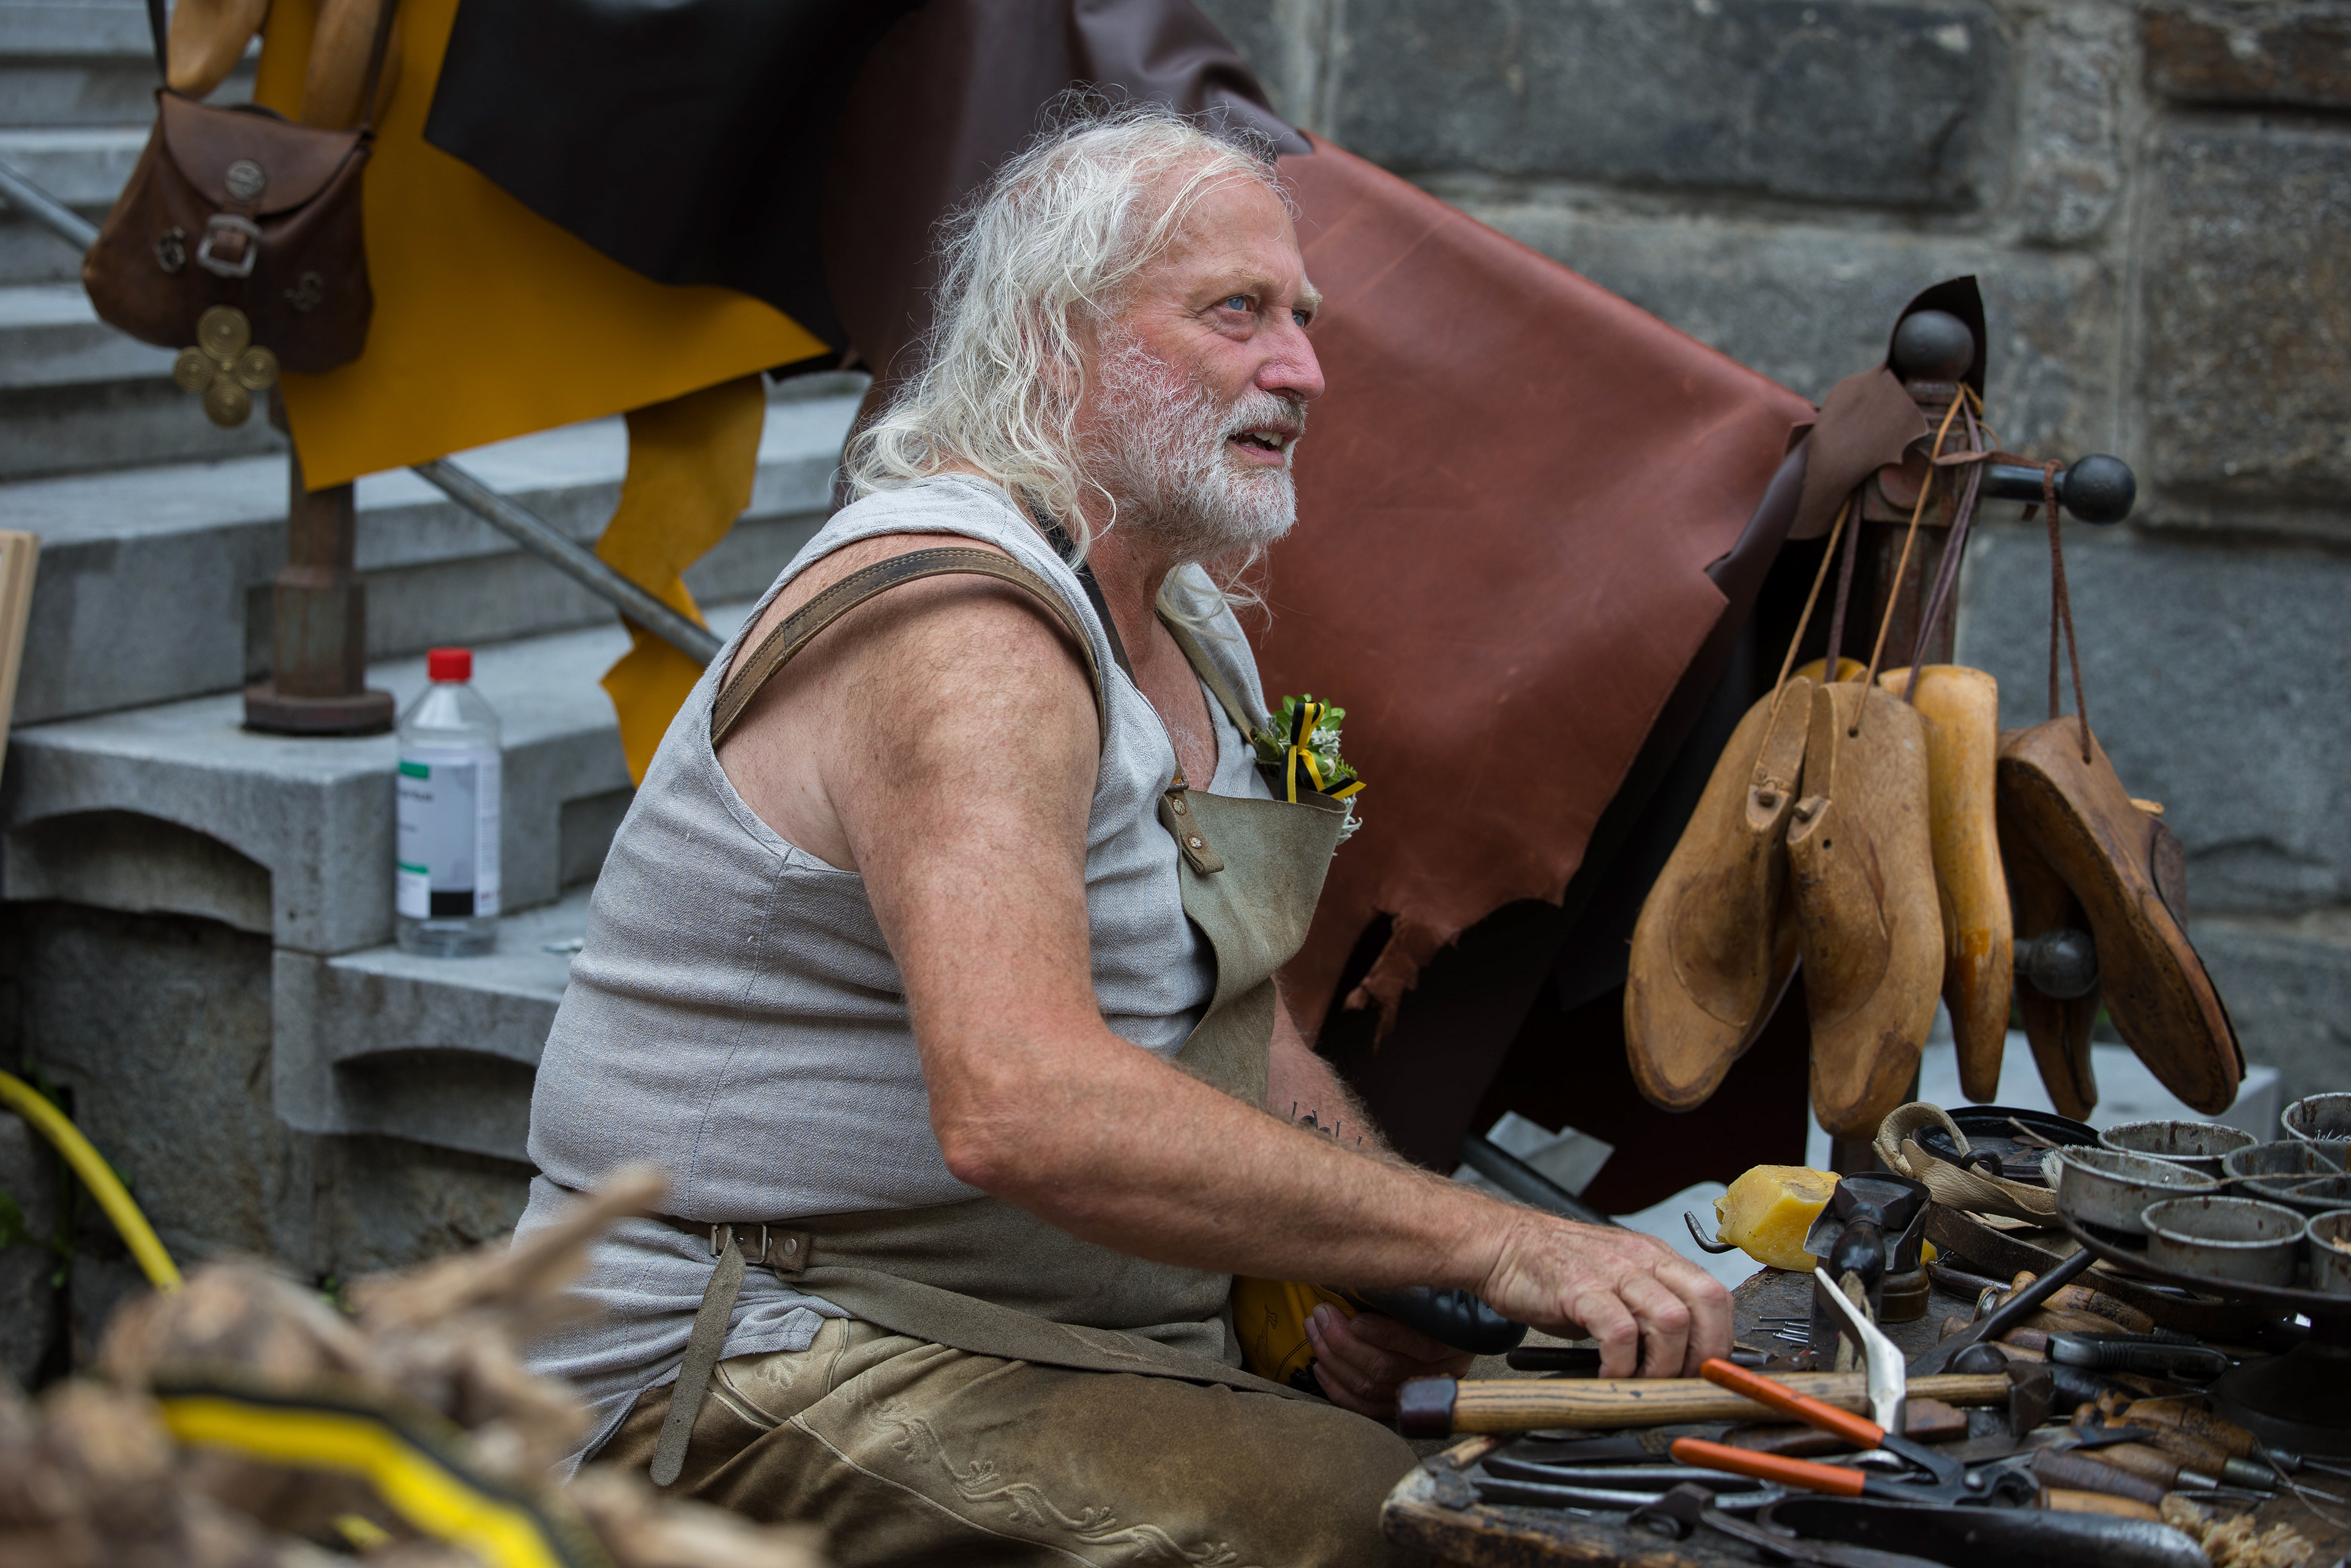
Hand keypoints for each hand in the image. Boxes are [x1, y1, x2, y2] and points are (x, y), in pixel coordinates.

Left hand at [1305, 1305, 1474, 1418]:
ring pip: (1370, 1387)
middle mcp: (1443, 1371)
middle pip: (1387, 1368)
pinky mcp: (1400, 1404)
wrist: (1451, 1319)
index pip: (1422, 1345)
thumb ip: (1404, 1290)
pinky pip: (1365, 1407)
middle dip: (1343, 1341)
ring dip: (1332, 1359)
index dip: (1383, 1334)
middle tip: (1320, 1315)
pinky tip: (1320, 1366)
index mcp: (1455, 1339)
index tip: (1354, 1318)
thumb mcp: (1430, 1288)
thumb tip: (1360, 1281)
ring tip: (1313, 1330)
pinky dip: (1337, 1388)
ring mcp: (1420, 1390)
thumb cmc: (1433, 1296)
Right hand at [1478, 1215, 1731, 1378]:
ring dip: (1663, 1365)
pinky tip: (1607, 1375)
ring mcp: (1612, 1272)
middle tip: (1682, 1384)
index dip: (1720, 1339)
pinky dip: (1620, 1364)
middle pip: (1705, 1304)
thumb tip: (1677, 1357)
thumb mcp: (1615, 1281)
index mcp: (1656, 1257)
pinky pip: (1618, 1332)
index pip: (1715, 1295)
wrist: (1500, 1246)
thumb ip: (1646, 1309)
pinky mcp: (1580, 1288)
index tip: (1707, 1371)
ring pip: (1669, 1320)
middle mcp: (1642, 1260)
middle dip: (1703, 1355)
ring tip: (1642, 1382)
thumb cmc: (1555, 1271)